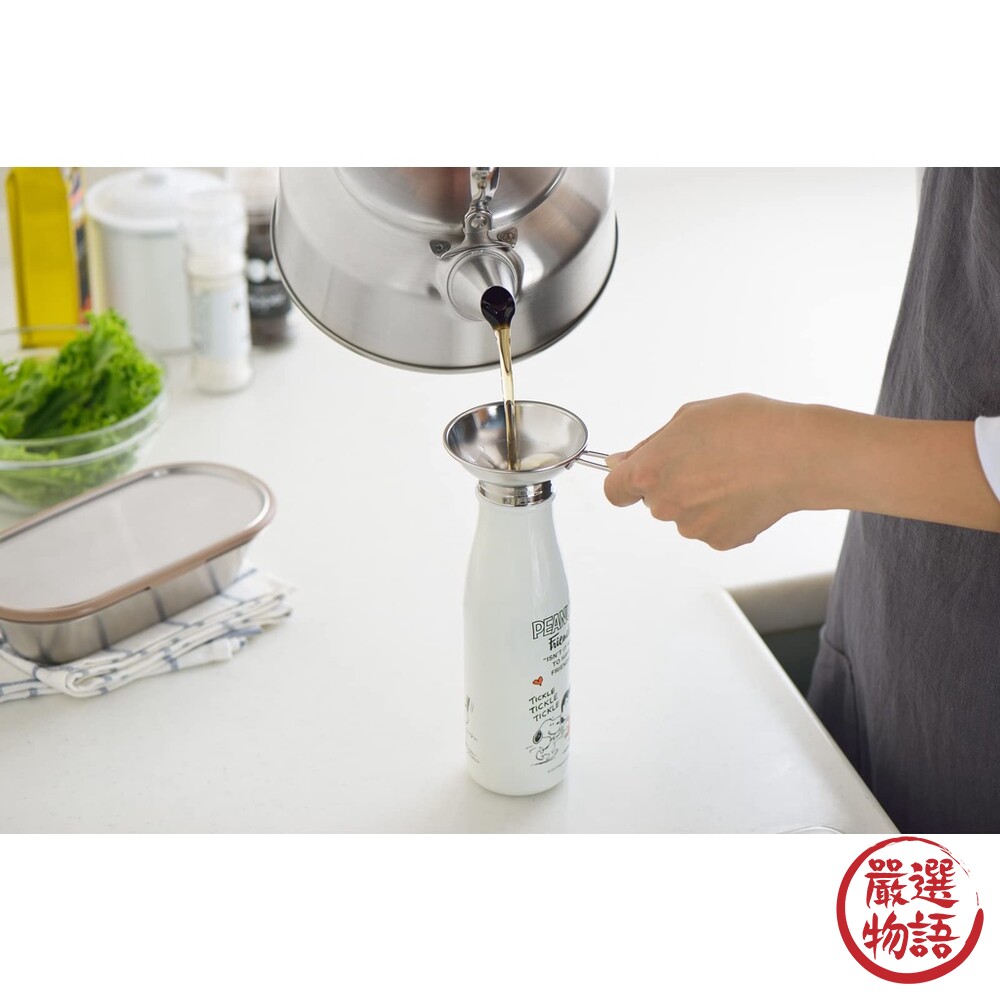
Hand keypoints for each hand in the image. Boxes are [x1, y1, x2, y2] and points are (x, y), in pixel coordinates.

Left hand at [603, 394, 810, 549]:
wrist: (799, 455)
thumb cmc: (748, 427)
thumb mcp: (689, 417)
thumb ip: (648, 445)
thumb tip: (620, 462)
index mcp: (650, 472)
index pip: (614, 491)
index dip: (625, 481)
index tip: (636, 475)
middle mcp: (666, 505)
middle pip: (652, 501)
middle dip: (669, 483)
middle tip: (705, 459)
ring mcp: (693, 528)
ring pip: (683, 515)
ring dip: (697, 499)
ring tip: (731, 473)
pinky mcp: (720, 541)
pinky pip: (709, 527)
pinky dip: (721, 513)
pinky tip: (743, 491)